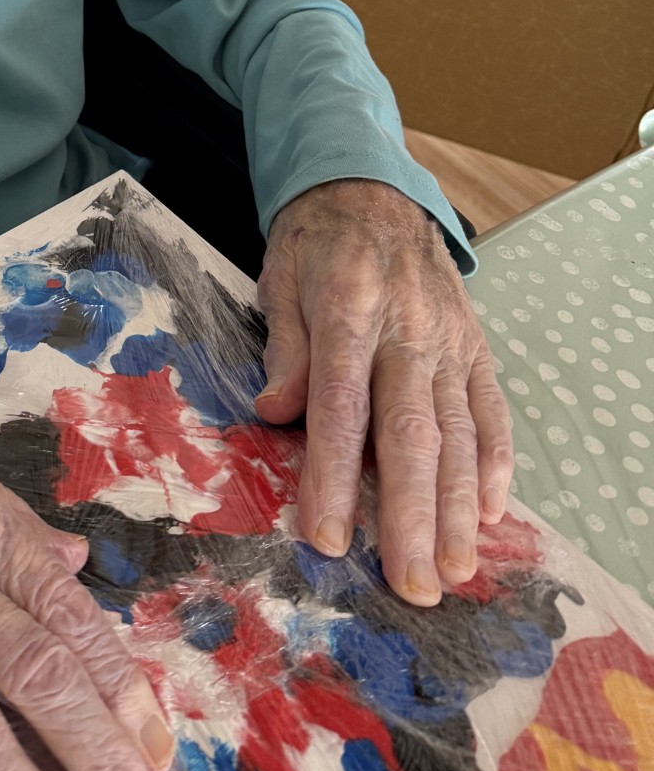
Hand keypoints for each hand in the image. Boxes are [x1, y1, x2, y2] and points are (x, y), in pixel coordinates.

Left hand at [254, 179, 513, 605]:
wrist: (371, 185)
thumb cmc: (314, 240)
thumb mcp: (277, 277)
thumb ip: (284, 347)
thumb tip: (273, 413)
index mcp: (347, 309)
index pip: (340, 406)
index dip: (333, 475)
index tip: (326, 537)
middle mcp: (407, 328)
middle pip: (410, 434)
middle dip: (410, 516)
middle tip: (413, 586)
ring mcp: (448, 338)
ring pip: (459, 433)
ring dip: (458, 508)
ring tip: (454, 569)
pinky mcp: (475, 343)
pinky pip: (491, 409)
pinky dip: (496, 463)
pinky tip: (492, 513)